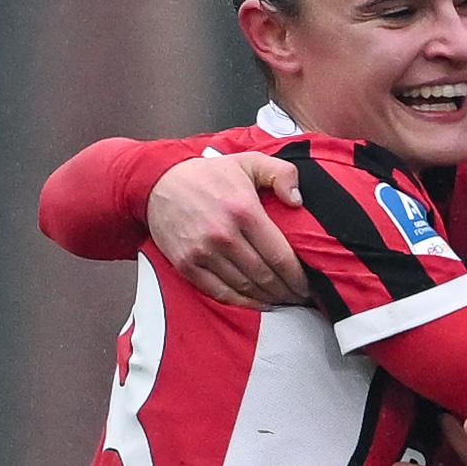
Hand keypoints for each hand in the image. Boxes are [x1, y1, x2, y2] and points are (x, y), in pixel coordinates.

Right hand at [149, 151, 309, 306]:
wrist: (158, 182)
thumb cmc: (209, 174)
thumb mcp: (249, 162)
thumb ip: (281, 173)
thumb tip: (298, 200)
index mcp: (244, 211)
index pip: (279, 256)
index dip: (297, 277)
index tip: (308, 285)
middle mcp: (224, 235)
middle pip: (265, 276)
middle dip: (286, 291)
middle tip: (299, 297)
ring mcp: (203, 252)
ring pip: (245, 288)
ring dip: (267, 299)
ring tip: (282, 301)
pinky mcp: (187, 265)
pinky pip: (220, 293)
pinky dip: (242, 303)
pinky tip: (257, 304)